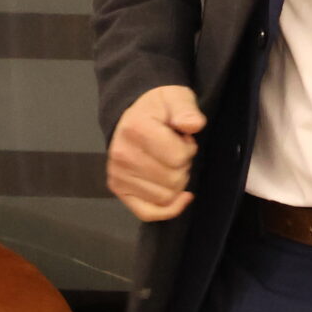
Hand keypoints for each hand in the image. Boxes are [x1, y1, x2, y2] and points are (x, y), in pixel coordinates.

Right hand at [107, 85, 205, 221]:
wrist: (134, 114)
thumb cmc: (160, 108)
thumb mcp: (176, 98)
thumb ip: (186, 110)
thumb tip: (193, 125)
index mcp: (136, 129)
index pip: (178, 158)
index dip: (189, 149)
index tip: (183, 138)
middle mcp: (122, 155)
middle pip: (173, 180)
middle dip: (183, 166)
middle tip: (175, 150)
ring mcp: (118, 174)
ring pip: (165, 197)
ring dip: (176, 183)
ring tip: (168, 162)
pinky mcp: (118, 189)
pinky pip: (148, 213)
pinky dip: (168, 209)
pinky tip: (180, 197)